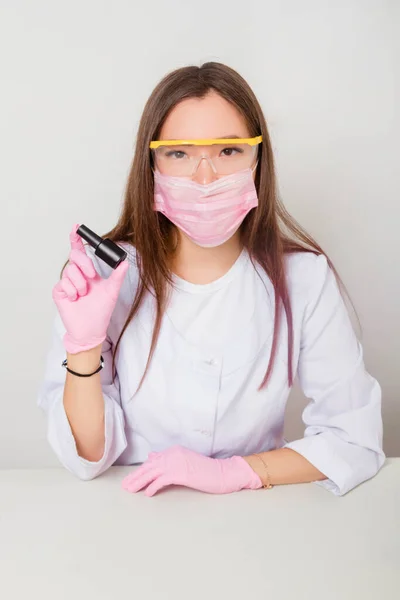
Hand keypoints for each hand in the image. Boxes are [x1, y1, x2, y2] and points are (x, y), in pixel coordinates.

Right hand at [52, 224, 128, 353]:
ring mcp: (67, 283)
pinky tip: (75, 299)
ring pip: (69, 270)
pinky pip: (63, 283)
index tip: (76, 227)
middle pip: (74, 256)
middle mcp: (77, 275)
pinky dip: (72, 291)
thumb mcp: (112, 292)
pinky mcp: (59, 291)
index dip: (77, 239)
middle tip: (91, 275)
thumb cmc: (100, 312)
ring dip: (80, 283)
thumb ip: (117, 276)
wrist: (90, 330)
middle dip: (84, 263)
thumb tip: (125, 262)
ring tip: (84, 294)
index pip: (81, 252)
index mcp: (88, 272)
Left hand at [121, 445, 261, 496]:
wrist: (222, 473)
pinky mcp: (181, 473)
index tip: (131, 479)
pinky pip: (162, 480)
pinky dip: (153, 486)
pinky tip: (147, 494)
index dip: (140, 471)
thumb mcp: (185, 461)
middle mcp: (173, 454)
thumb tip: (152, 457)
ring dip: (140, 482)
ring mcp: (177, 463)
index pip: (152, 462)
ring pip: (153, 473)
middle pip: (149, 467)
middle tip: (125, 486)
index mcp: (173, 451)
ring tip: (131, 490)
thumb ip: (169, 459)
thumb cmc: (205, 470)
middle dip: (136, 477)